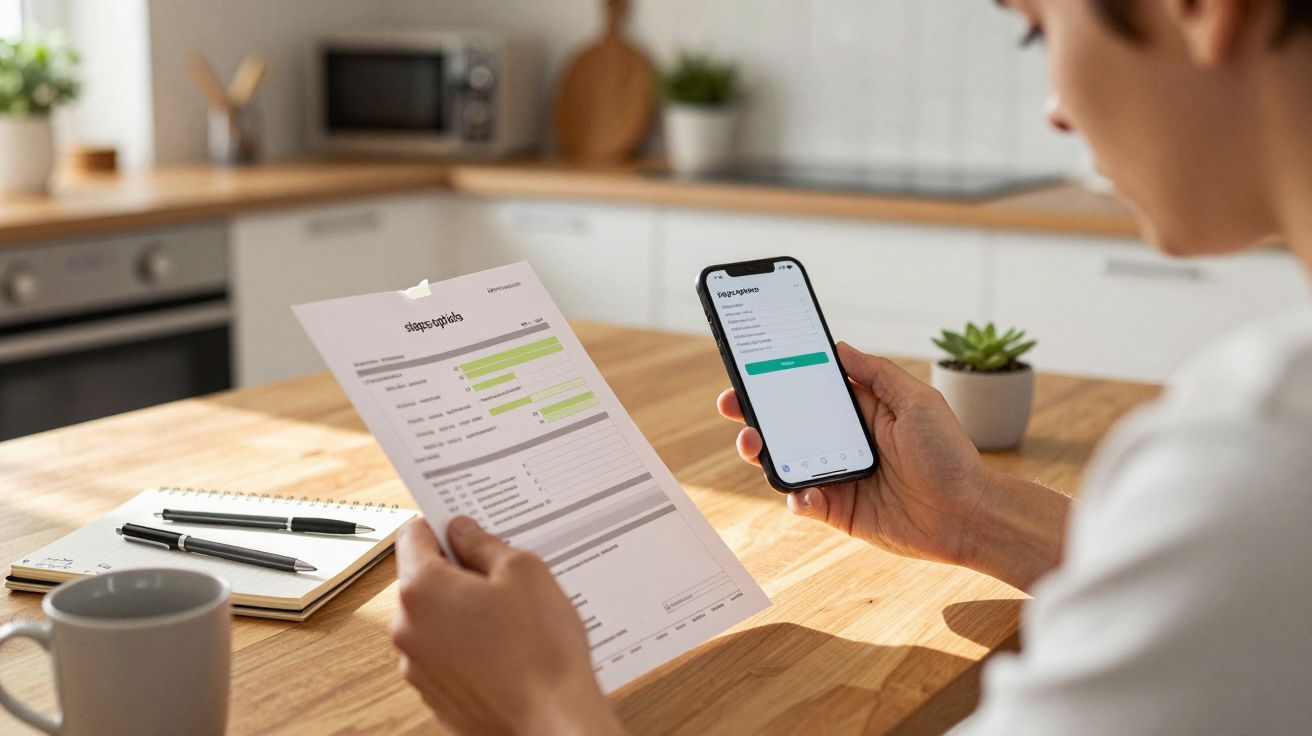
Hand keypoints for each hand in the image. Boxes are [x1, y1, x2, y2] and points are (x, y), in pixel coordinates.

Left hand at [390, 517, 623, 735]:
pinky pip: (445, 654)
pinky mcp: (435, 694)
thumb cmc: (541, 650)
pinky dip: (468, 646)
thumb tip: (463, 533)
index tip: (463, 528)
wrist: (552, 721)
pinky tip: (506, 650)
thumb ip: (484, 544)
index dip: (440, 526)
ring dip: (463, 612)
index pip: (412, 535)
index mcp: (422, 590)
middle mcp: (408, 629)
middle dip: (458, 573)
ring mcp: (418, 667)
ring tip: (511, 620)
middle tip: (502, 577)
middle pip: (422, 580)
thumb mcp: (524, 571)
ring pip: (435, 620)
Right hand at [718, 342, 989, 566]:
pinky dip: (797, 497)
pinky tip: (805, 493)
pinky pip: (804, 502)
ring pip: (786, 461)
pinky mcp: (838, 511)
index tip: (749, 367)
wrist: (969, 515)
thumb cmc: (950, 455)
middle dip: (754, 413)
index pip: (809, 389)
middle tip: (731, 404)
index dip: (778, 378)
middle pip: (787, 424)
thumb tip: (838, 346)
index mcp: (860, 411)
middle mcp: (843, 442)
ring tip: (753, 443)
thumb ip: (876, 373)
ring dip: (762, 452)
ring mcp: (837, 476)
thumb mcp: (917, 401)